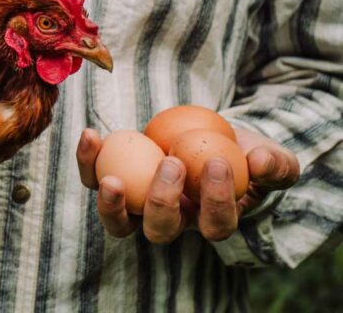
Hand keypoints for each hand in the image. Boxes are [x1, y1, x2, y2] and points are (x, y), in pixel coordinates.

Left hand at [76, 128, 299, 242]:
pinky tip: (91, 135)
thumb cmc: (244, 151)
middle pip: (160, 230)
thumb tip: (259, 163)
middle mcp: (173, 220)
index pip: (214, 225)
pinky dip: (88, 160)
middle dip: (163, 202)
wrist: (210, 134)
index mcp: (211, 220)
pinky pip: (94, 177)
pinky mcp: (115, 180)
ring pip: (119, 222)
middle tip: (173, 163)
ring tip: (112, 179)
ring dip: (111, 205)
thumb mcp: (270, 157)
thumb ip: (275, 165)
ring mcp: (139, 204)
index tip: (218, 163)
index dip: (217, 201)